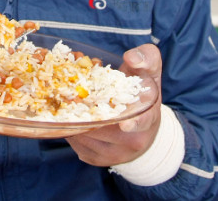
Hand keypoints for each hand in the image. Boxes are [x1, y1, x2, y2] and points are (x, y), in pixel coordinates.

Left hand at [66, 44, 162, 166]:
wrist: (143, 128)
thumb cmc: (143, 96)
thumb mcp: (150, 74)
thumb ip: (146, 59)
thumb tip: (131, 57)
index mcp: (147, 120)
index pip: (142, 123)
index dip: (134, 124)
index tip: (126, 125)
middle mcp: (131, 141)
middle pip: (103, 128)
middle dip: (86, 111)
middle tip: (70, 95)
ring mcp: (112, 154)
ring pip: (85, 136)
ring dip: (73, 119)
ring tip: (67, 102)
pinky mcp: (95, 159)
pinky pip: (75, 142)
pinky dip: (69, 128)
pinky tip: (69, 114)